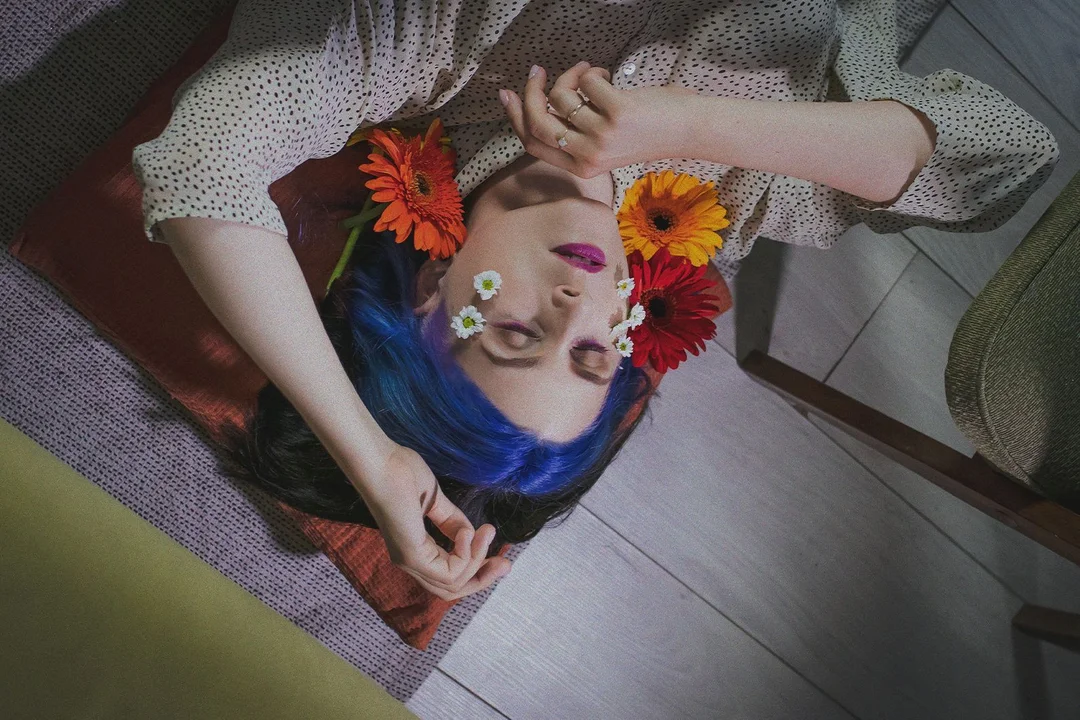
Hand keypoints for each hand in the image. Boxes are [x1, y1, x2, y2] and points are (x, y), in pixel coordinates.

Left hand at [356, 442, 511, 600]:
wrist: (380, 461)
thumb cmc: (400, 472)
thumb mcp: (436, 501)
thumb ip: (453, 521)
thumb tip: (473, 535)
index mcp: (413, 549)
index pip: (447, 577)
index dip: (476, 570)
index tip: (499, 555)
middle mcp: (409, 561)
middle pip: (450, 590)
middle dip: (482, 579)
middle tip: (506, 563)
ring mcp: (409, 560)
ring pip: (453, 583)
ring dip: (477, 560)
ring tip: (486, 532)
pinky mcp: (411, 555)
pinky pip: (449, 572)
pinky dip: (466, 555)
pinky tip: (468, 532)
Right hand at [500, 62, 698, 177]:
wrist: (687, 131)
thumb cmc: (647, 133)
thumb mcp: (604, 146)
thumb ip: (575, 133)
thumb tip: (541, 101)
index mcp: (581, 168)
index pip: (533, 144)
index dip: (516, 118)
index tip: (509, 94)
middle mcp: (588, 156)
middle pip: (538, 122)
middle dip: (531, 92)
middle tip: (537, 72)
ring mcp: (603, 136)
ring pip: (561, 98)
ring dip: (570, 76)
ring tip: (589, 72)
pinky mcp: (618, 113)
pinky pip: (587, 82)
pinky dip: (593, 71)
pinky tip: (608, 75)